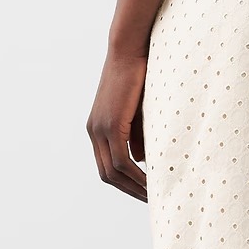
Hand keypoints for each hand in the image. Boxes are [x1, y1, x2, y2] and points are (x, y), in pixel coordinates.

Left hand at [87, 47, 149, 201]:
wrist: (130, 48)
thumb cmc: (139, 74)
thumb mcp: (138, 111)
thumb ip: (137, 136)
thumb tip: (141, 160)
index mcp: (98, 128)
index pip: (107, 165)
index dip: (124, 183)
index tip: (144, 191)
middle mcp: (94, 131)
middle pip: (106, 174)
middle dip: (128, 191)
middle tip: (151, 200)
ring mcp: (100, 128)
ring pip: (112, 171)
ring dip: (133, 187)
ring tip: (154, 196)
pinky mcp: (110, 124)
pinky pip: (121, 160)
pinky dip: (135, 175)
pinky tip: (150, 181)